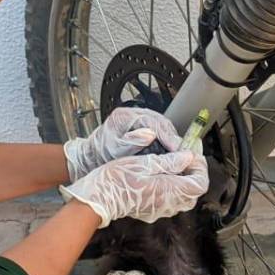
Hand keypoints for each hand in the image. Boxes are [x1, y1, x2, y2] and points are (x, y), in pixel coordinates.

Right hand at [59, 151, 208, 226]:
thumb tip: (187, 157)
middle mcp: (167, 203)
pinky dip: (173, 187)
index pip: (199, 184)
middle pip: (194, 191)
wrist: (98, 198)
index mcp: (168, 190)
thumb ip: (169, 161)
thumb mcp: (144, 162)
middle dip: (194, 173)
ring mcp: (159, 209)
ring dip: (184, 180)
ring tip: (175, 163)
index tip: (193, 153)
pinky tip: (163, 174)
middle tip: (186, 156)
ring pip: (184, 197)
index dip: (201, 167)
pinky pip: (171, 201)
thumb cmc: (116, 179)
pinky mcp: (151, 210)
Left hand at [63, 108, 183, 181]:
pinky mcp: (140, 128)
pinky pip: (159, 132)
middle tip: (184, 153)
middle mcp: (133, 115)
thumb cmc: (99, 154)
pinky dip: (166, 142)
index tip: (177, 149)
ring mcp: (138, 120)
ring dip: (171, 140)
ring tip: (180, 154)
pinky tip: (171, 153)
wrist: (90, 159)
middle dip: (173, 138)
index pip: (154, 123)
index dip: (168, 136)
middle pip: (161, 123)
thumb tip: (150, 134)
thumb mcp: (114, 149)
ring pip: (162, 127)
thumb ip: (131, 141)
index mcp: (125, 116)